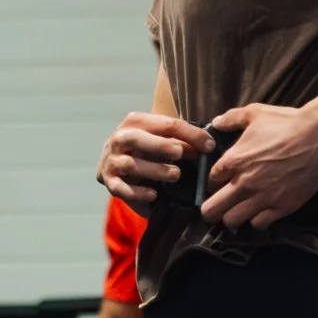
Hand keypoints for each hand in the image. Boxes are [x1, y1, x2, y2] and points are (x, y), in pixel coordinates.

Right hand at [97, 110, 214, 216]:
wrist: (117, 167)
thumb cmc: (147, 151)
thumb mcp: (165, 142)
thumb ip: (182, 142)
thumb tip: (206, 145)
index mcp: (135, 122)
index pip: (163, 123)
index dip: (188, 133)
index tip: (208, 145)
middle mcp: (119, 138)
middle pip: (136, 138)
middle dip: (160, 145)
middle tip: (180, 153)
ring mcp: (111, 161)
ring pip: (130, 164)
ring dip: (154, 170)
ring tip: (175, 175)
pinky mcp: (109, 181)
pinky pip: (121, 188)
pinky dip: (138, 193)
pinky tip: (153, 195)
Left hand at [199, 103, 317, 231]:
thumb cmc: (288, 124)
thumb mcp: (255, 113)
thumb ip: (231, 119)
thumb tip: (217, 123)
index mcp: (233, 161)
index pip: (209, 181)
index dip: (212, 183)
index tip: (218, 183)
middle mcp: (244, 183)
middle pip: (212, 209)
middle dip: (210, 210)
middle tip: (214, 209)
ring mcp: (262, 198)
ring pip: (232, 221)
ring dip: (231, 218)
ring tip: (236, 212)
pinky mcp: (281, 207)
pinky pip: (259, 224)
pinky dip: (256, 221)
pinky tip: (260, 212)